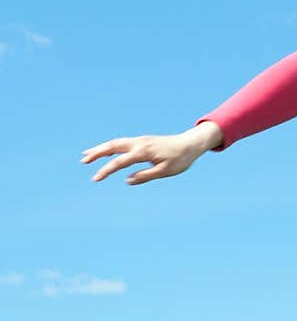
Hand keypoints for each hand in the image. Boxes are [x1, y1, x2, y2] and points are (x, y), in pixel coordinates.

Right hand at [80, 125, 216, 185]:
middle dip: (97, 153)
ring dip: (101, 148)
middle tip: (83, 160)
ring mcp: (140, 140)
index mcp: (143, 151)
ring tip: (88, 155)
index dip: (106, 170)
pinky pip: (122, 142)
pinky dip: (111, 146)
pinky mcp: (142, 141)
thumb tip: (127, 180)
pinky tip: (106, 151)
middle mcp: (139, 143)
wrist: (190, 144)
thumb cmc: (180, 159)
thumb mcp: (164, 171)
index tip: (95, 178)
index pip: (119, 162)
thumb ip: (145, 176)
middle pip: (112, 146)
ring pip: (116, 143)